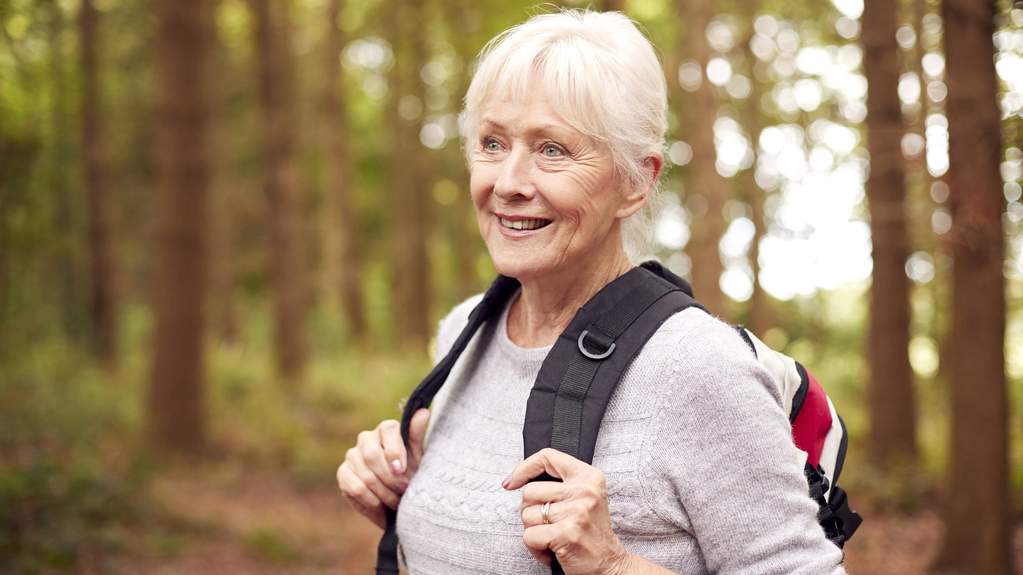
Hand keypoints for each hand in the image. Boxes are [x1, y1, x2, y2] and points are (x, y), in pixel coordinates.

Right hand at [336, 408, 429, 528]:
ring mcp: (352, 455)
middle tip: (403, 490)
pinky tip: (380, 504)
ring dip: (384, 492)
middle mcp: (367, 438)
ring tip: (396, 501)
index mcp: (386, 429)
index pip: (388, 429)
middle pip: (371, 454)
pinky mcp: (343, 473)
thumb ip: (416, 435)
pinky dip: (371, 500)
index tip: (402, 470)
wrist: (398, 500)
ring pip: (365, 474)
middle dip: (389, 477)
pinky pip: (355, 487)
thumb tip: (423, 412)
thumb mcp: (418, 456)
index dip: (394, 451)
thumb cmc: (411, 474)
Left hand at [503, 448, 629, 574]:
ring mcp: (576, 512)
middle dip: (529, 510)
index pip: (547, 456)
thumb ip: (560, 483)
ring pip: (527, 515)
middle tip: (545, 523)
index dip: (524, 468)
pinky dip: (534, 547)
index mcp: (588, 476)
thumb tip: (515, 479)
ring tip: (550, 537)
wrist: (609, 563)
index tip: (511, 482)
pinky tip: (550, 549)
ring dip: (532, 530)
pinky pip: (529, 536)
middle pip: (530, 491)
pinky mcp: (566, 533)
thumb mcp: (584, 496)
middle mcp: (584, 491)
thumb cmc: (590, 531)